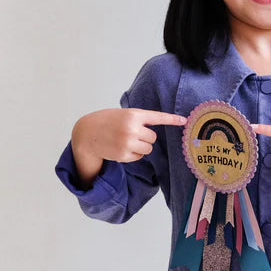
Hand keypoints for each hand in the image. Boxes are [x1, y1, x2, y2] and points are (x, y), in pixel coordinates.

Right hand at [72, 108, 186, 163]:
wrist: (87, 133)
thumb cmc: (107, 121)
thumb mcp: (123, 114)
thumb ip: (138, 119)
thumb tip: (154, 130)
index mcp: (133, 114)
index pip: (157, 117)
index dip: (172, 119)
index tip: (184, 121)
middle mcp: (131, 128)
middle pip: (153, 137)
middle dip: (146, 137)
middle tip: (132, 134)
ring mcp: (127, 142)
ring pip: (148, 148)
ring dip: (141, 147)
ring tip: (127, 141)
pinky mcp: (123, 155)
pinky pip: (139, 157)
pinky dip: (134, 154)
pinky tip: (121, 148)